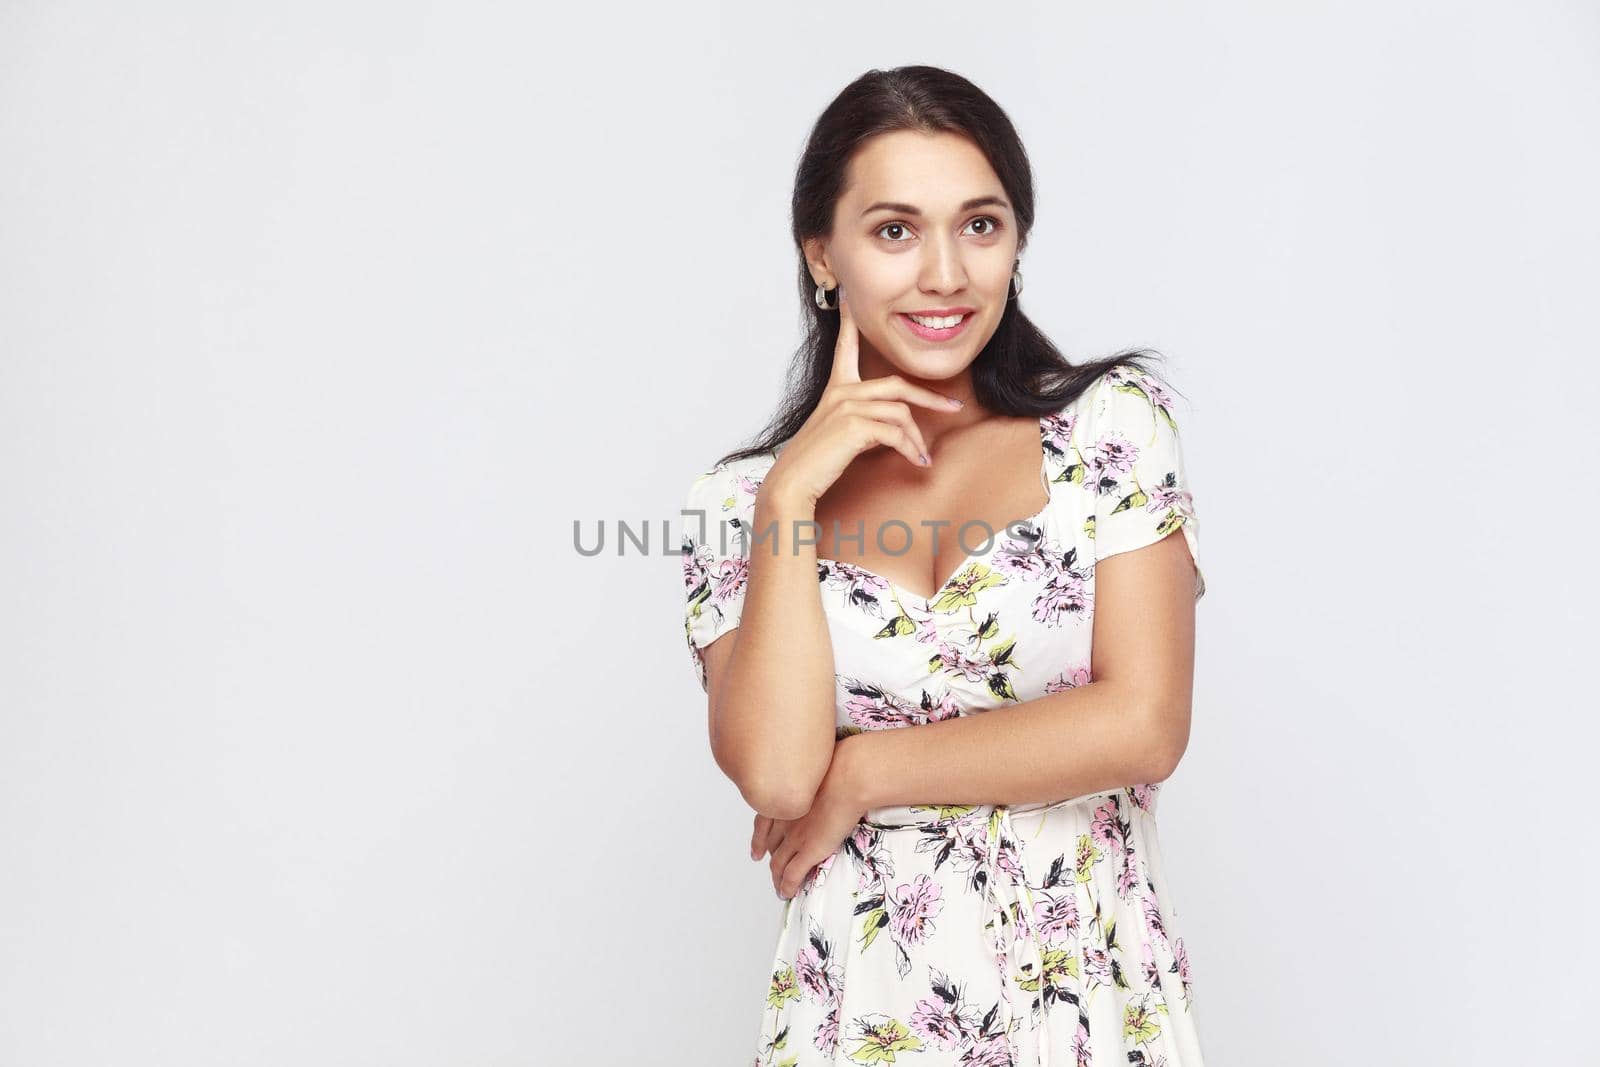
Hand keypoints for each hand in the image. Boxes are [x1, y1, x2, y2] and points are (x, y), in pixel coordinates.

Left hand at [750, 737, 868, 899]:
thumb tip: (821, 780)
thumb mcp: (816, 770)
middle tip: (771, 869)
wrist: (849, 777)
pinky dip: (787, 886)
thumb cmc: (840, 767)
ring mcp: (795, 837)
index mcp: (784, 800)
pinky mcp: (809, 850)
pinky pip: (792, 875)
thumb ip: (812, 782)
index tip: (757, 850)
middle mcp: (785, 820)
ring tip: (779, 887)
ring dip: (777, 878)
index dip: (758, 839)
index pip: (763, 824)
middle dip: (770, 859)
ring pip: (778, 864)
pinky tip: (786, 893)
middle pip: (770, 845)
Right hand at [761, 285, 965, 508]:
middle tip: (953, 407)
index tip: (848, 299)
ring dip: (917, 438)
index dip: (849, 322)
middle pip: (898, 385)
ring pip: (901, 413)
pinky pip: (895, 434)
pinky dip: (909, 449)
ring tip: (922, 456)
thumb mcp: (838, 430)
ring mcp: (847, 407)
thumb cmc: (816, 460)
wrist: (794, 480)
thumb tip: (892, 425)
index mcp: (836, 388)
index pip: (845, 347)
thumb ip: (861, 418)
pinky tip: (915, 461)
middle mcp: (842, 392)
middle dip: (930, 398)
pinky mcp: (854, 426)